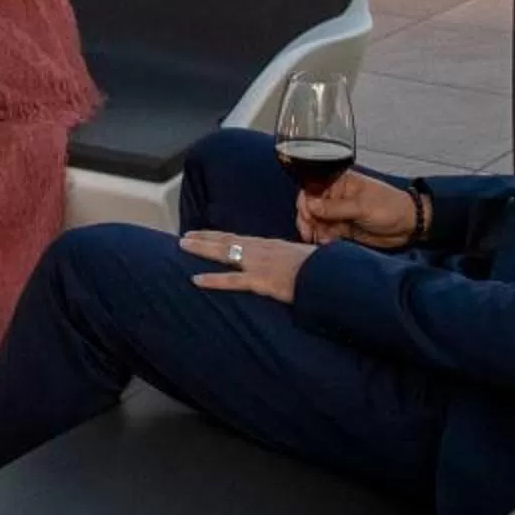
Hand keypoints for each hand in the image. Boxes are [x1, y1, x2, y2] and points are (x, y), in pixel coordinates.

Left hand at [181, 231, 313, 301]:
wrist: (332, 276)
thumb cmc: (323, 269)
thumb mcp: (305, 259)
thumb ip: (292, 260)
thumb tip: (290, 264)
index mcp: (271, 246)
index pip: (239, 238)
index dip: (219, 236)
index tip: (202, 233)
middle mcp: (261, 250)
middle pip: (227, 241)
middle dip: (204, 238)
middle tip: (184, 237)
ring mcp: (260, 264)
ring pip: (225, 253)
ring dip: (202, 250)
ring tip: (182, 247)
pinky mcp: (262, 281)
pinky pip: (233, 280)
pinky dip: (213, 279)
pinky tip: (196, 280)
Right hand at [298, 171, 418, 248]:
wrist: (409, 226)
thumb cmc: (390, 207)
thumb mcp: (362, 206)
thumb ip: (335, 207)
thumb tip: (309, 205)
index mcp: (339, 182)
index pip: (312, 188)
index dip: (305, 202)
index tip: (306, 216)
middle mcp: (335, 196)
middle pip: (310, 206)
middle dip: (307, 220)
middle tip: (309, 233)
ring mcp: (338, 213)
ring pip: (315, 221)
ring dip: (314, 231)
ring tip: (319, 240)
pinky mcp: (342, 229)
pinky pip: (325, 233)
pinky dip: (322, 239)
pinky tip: (327, 243)